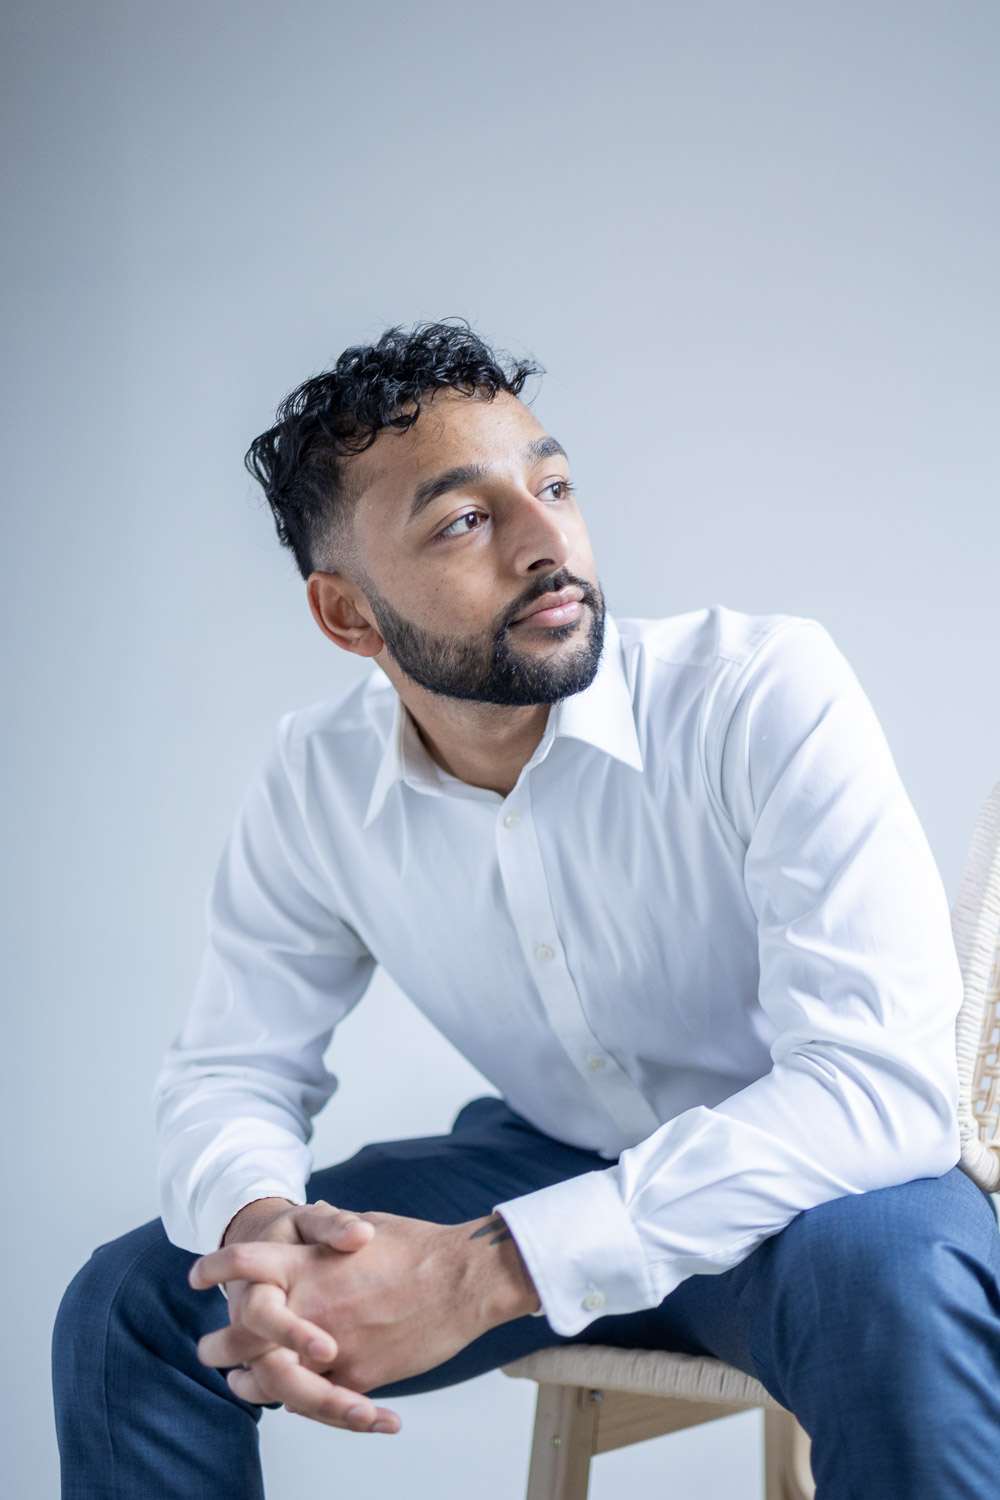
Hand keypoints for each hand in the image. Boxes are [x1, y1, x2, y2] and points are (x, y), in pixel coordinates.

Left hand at [190, 1206, 538, 1429]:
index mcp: (307, 1260)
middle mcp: (309, 1303)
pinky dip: (299, 1401)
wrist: (462, 1280)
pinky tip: (289, 1401)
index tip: (197, 1276)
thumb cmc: (416, 1247)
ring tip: (239, 1384)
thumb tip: (317, 1221)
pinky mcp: (356, 1378)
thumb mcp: (362, 1226)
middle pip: (240, 1331)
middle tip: (209, 1349)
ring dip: (249, 1383)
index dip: (216, 1268)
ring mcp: (330, 1345)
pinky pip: (315, 1399)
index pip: (243, 1262)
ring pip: (270, 1378)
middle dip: (220, 1345)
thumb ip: (328, 1234)